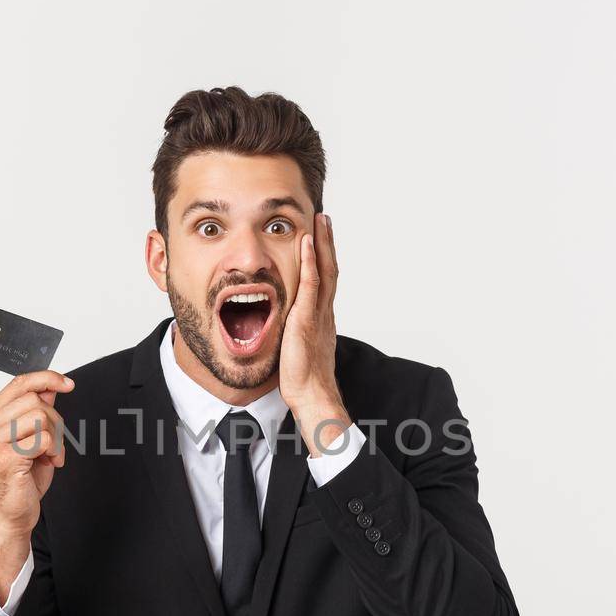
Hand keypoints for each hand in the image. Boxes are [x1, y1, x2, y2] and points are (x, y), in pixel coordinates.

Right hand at [0, 369, 72, 573]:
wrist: (11, 514)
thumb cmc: (19, 479)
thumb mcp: (30, 439)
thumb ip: (36, 412)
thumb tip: (50, 387)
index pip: (17, 384)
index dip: (45, 378)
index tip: (66, 383)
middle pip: (33, 399)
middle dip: (54, 419)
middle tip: (54, 443)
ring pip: (39, 416)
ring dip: (55, 437)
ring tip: (50, 454)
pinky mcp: (4, 457)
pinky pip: (43, 438)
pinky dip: (54, 450)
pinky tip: (49, 463)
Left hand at [280, 212, 351, 455]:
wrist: (312, 395)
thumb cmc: (304, 379)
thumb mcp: (298, 349)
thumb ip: (294, 333)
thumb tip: (285, 328)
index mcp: (321, 318)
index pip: (325, 281)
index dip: (324, 258)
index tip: (320, 238)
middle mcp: (324, 312)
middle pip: (330, 269)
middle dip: (327, 243)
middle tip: (324, 219)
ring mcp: (318, 314)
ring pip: (325, 271)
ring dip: (322, 244)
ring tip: (320, 221)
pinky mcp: (307, 319)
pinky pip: (311, 285)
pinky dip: (311, 262)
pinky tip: (307, 244)